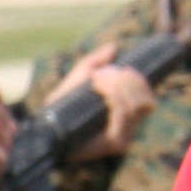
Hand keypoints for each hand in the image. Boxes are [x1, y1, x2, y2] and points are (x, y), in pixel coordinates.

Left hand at [59, 46, 156, 160]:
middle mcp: (128, 126)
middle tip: (101, 74)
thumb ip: (94, 63)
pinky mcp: (116, 143)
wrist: (44, 128)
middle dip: (126, 81)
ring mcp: (124, 136)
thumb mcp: (77, 79)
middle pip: (146, 100)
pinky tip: (98, 88)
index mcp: (124, 113)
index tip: (121, 68)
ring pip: (137, 105)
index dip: (138, 80)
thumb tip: (113, 47)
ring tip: (96, 80)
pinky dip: (114, 97)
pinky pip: (124, 115)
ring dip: (118, 87)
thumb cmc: (60, 107)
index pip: (146, 96)